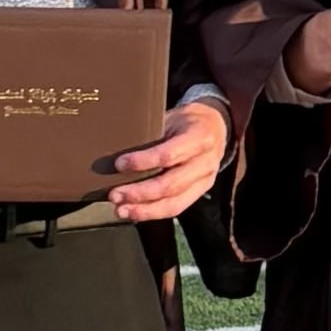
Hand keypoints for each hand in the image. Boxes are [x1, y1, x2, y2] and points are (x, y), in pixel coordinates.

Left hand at [109, 96, 231, 222]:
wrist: (215, 127)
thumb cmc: (186, 121)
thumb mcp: (171, 117)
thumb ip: (151, 134)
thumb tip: (116, 148)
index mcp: (199, 137)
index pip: (168, 155)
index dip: (142, 161)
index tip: (119, 164)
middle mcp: (205, 162)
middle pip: (170, 185)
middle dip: (139, 193)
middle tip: (114, 195)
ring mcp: (205, 180)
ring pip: (174, 203)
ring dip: (144, 210)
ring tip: (121, 210)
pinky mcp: (200, 193)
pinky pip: (176, 208)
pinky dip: (153, 213)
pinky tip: (135, 213)